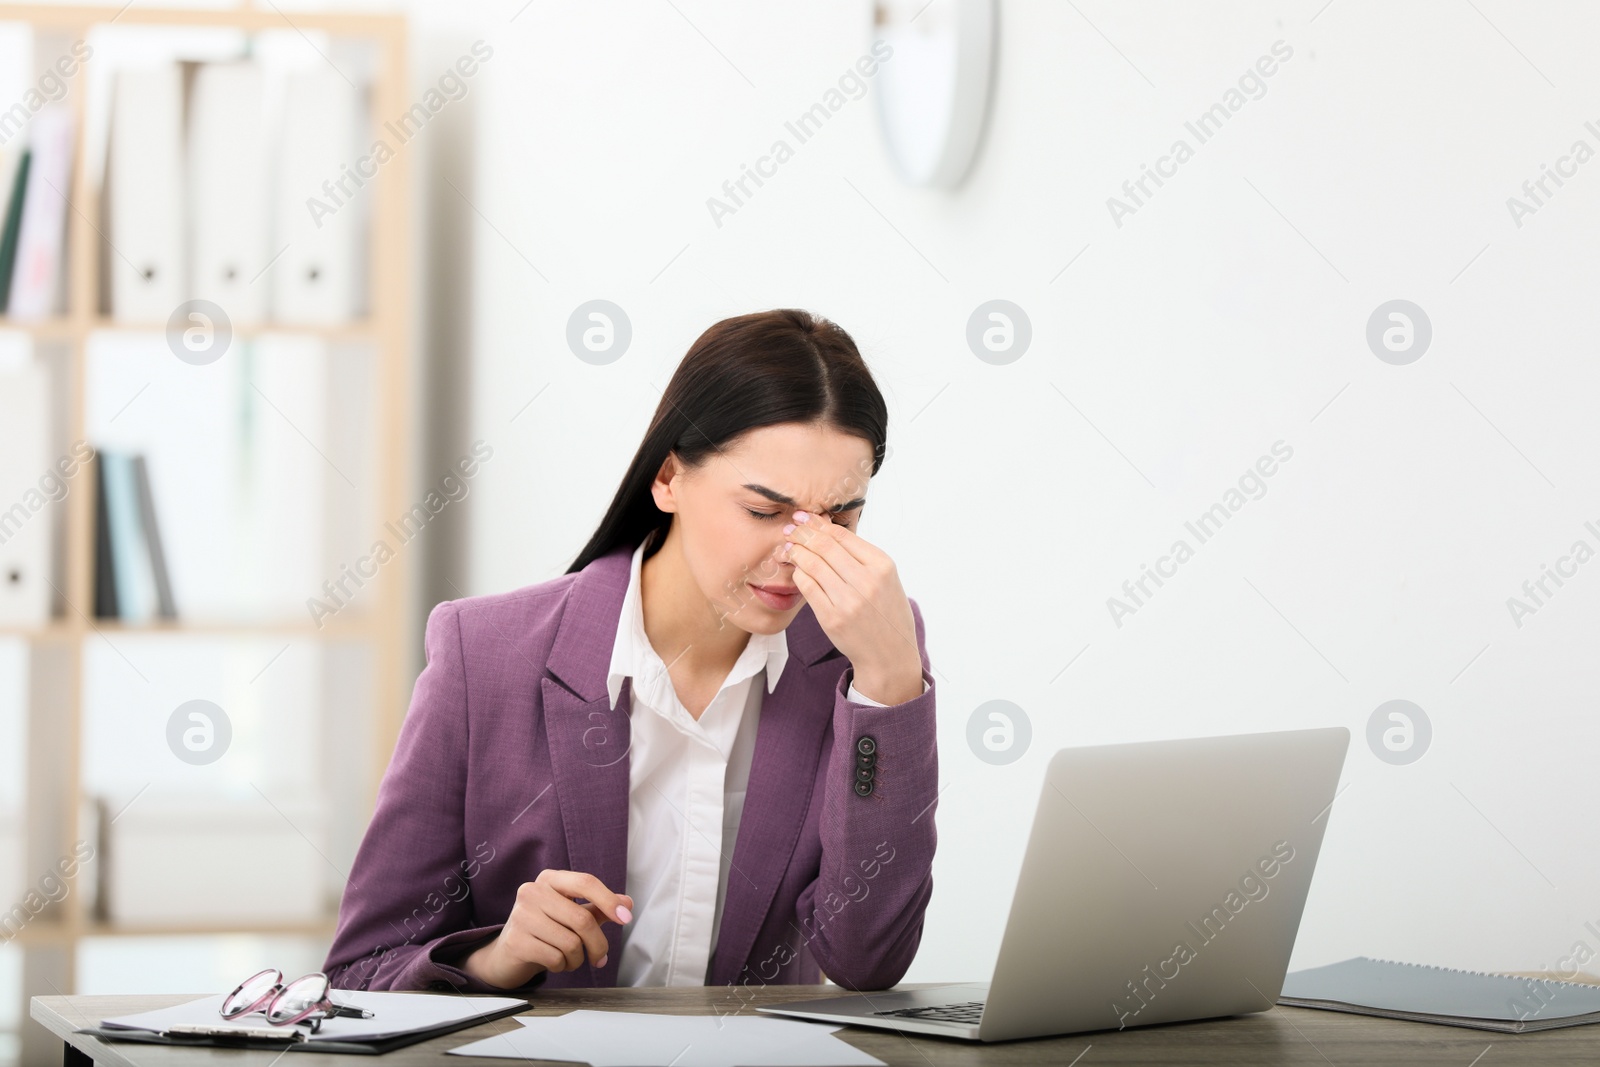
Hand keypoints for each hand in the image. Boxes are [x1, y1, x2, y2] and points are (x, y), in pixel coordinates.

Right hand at [459, 869, 632, 988]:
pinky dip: (562, 966)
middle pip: (582, 919)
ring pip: (571, 942)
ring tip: (570, 959)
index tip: (626, 919)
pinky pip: (555, 958)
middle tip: (601, 957)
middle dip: (598, 944)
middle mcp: (532, 892)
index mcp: (549, 879)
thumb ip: (598, 908)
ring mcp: (521, 916)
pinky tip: (555, 963)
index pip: (586, 882)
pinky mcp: (516, 941)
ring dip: (578, 959)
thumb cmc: (544, 930)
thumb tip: (627, 904)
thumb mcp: (572, 915)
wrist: (506, 955)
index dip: (609, 901)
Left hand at [783, 511, 921, 704]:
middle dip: (802, 532)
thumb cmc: (886, 612)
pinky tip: (797, 570)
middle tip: (790, 527)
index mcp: (882, 565)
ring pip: (812, 564)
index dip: (818, 523)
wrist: (890, 654)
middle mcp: (867, 581)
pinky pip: (807, 587)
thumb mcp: (885, 579)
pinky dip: (799, 574)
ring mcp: (849, 601)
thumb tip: (824, 528)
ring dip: (796, 551)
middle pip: (824, 546)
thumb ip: (860, 556)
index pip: (842, 535)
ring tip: (789, 546)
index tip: (804, 517)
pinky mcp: (832, 618)